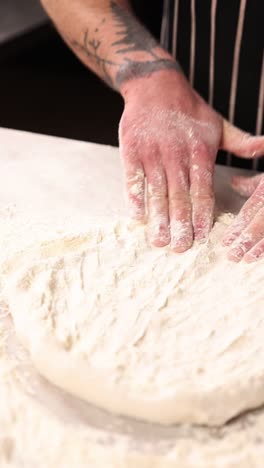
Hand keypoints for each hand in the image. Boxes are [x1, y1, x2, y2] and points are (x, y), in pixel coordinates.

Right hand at [119, 70, 263, 251]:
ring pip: (156, 191)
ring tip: (159, 240)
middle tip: (179, 248)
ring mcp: (152, 152)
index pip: (202, 190)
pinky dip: (135, 198)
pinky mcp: (131, 150)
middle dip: (179, 224)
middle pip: (179, 196)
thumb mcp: (218, 124)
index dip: (201, 215)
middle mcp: (176, 154)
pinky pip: (133, 178)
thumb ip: (241, 142)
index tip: (200, 237)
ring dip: (157, 218)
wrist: (155, 85)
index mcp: (199, 151)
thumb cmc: (189, 109)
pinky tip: (137, 217)